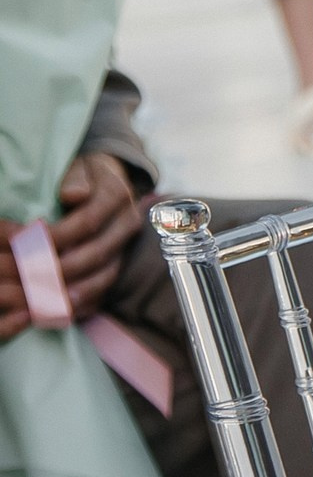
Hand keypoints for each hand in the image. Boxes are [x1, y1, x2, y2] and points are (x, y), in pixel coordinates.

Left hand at [0, 153, 141, 341]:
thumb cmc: (85, 174)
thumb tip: (72, 196)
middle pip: (96, 254)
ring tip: (45, 301)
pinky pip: (105, 291)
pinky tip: (59, 310)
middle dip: (58, 268)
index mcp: (117, 197)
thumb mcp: (81, 166)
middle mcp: (126, 225)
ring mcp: (125, 248)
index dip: (55, 235)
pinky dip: (82, 304)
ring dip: (72, 292)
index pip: (88, 223)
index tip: (23, 241)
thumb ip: (75, 178)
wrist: (108, 181)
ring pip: (103, 277)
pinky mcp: (118, 265)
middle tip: (26, 276)